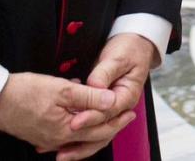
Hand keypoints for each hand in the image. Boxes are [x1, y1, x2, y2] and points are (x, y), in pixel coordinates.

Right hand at [0, 72, 116, 152]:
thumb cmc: (26, 93)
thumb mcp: (62, 89)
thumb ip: (89, 96)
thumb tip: (112, 101)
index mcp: (68, 130)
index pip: (101, 130)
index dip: (117, 120)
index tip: (130, 111)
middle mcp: (60, 140)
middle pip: (92, 137)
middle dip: (111, 126)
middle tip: (126, 116)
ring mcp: (49, 139)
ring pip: (80, 137)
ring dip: (95, 127)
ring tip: (107, 117)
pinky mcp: (41, 135)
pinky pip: (66, 135)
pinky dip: (78, 128)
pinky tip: (80, 117)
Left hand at [52, 34, 155, 158]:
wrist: (135, 44)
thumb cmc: (128, 48)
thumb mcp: (117, 58)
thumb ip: (104, 73)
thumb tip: (93, 87)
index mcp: (127, 96)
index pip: (107, 112)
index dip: (90, 118)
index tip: (74, 122)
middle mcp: (120, 107)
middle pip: (102, 130)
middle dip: (81, 141)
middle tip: (62, 150)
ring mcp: (111, 109)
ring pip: (96, 133)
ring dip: (78, 145)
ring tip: (59, 154)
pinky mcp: (102, 106)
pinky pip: (91, 124)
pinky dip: (78, 134)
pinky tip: (62, 140)